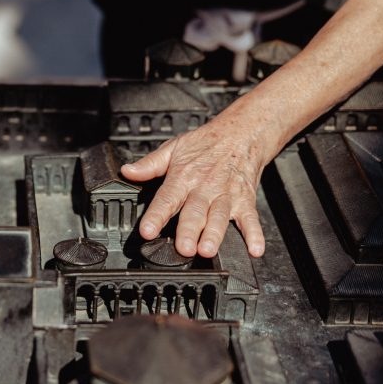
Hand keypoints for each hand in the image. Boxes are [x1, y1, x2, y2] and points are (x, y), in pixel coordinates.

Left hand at [121, 122, 269, 258]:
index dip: (156, 216)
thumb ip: (149, 164)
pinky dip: (254, 234)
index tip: (147, 231)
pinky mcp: (245, 200)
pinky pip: (250, 219)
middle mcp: (205, 188)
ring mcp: (226, 195)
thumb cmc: (206, 144)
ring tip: (207, 250)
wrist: (241, 133)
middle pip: (194, 212)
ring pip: (219, 217)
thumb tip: (127, 171)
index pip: (166, 199)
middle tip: (183, 249)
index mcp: (183, 177)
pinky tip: (255, 249)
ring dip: (214, 234)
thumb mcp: (173, 148)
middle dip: (188, 231)